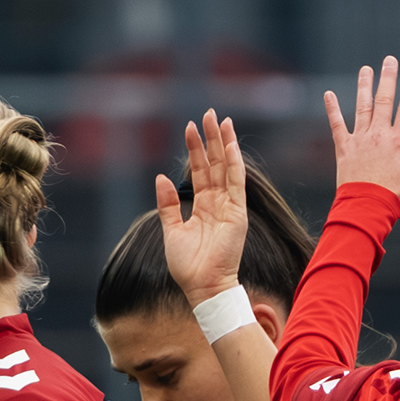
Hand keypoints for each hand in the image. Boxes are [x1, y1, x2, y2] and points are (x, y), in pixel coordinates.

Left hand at [156, 112, 251, 301]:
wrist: (202, 287)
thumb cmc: (187, 266)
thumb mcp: (171, 230)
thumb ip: (168, 204)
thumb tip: (161, 177)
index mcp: (203, 207)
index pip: (200, 171)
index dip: (195, 149)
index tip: (190, 127)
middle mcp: (218, 203)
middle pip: (215, 163)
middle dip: (211, 138)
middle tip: (208, 113)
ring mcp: (229, 207)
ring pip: (226, 167)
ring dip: (223, 143)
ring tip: (220, 119)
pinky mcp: (238, 213)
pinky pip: (236, 182)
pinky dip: (234, 162)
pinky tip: (231, 144)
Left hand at [325, 56, 399, 205]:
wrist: (366, 209)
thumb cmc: (396, 195)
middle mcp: (379, 134)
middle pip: (384, 100)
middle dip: (387, 78)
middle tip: (389, 60)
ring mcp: (360, 139)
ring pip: (362, 107)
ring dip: (364, 87)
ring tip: (366, 70)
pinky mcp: (344, 148)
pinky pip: (336, 124)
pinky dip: (332, 109)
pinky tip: (328, 94)